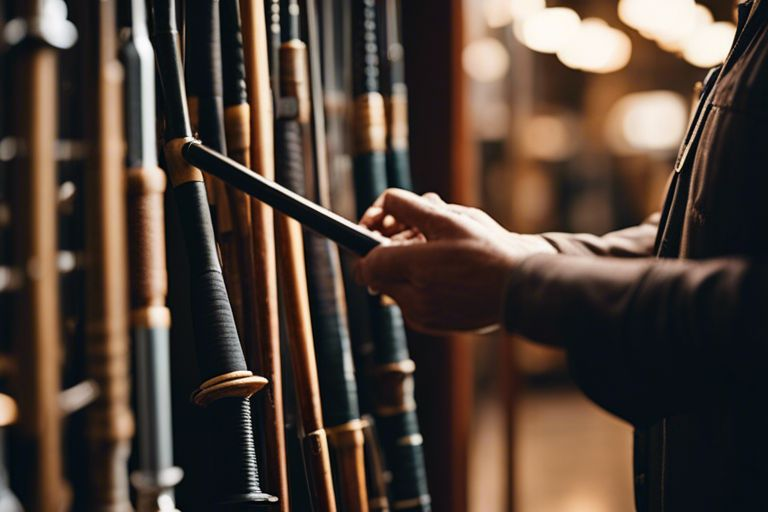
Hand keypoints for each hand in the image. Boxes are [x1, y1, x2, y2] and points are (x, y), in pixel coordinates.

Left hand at [354, 189, 555, 333]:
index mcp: (417, 269)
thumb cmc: (490, 250)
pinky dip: (418, 282)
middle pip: (379, 272)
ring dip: (406, 264)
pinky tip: (444, 270)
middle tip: (417, 232)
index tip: (374, 225)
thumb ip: (410, 209)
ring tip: (438, 249)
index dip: (365, 239)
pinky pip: (409, 298)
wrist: (522, 288)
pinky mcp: (430, 325)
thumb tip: (382, 205)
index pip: (367, 261)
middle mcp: (414, 299)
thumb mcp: (450, 218)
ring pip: (394, 284)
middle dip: (390, 248)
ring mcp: (421, 316)